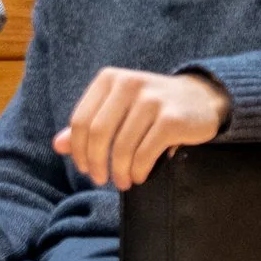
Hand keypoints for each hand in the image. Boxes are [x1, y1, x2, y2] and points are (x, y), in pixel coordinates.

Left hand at [54, 69, 229, 189]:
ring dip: (119, 171)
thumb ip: (88, 126)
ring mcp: (152, 99)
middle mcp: (129, 84)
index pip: (81, 121)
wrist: (202, 99)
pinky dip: (138, 170)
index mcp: (109, 79)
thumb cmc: (152, 108)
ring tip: (122, 181)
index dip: (78, 150)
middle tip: (101, 179)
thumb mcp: (118, 110)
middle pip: (97, 134)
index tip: (84, 168)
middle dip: (96, 163)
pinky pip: (144, 153)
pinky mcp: (172, 118)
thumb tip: (57, 145)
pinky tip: (139, 176)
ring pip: (122, 147)